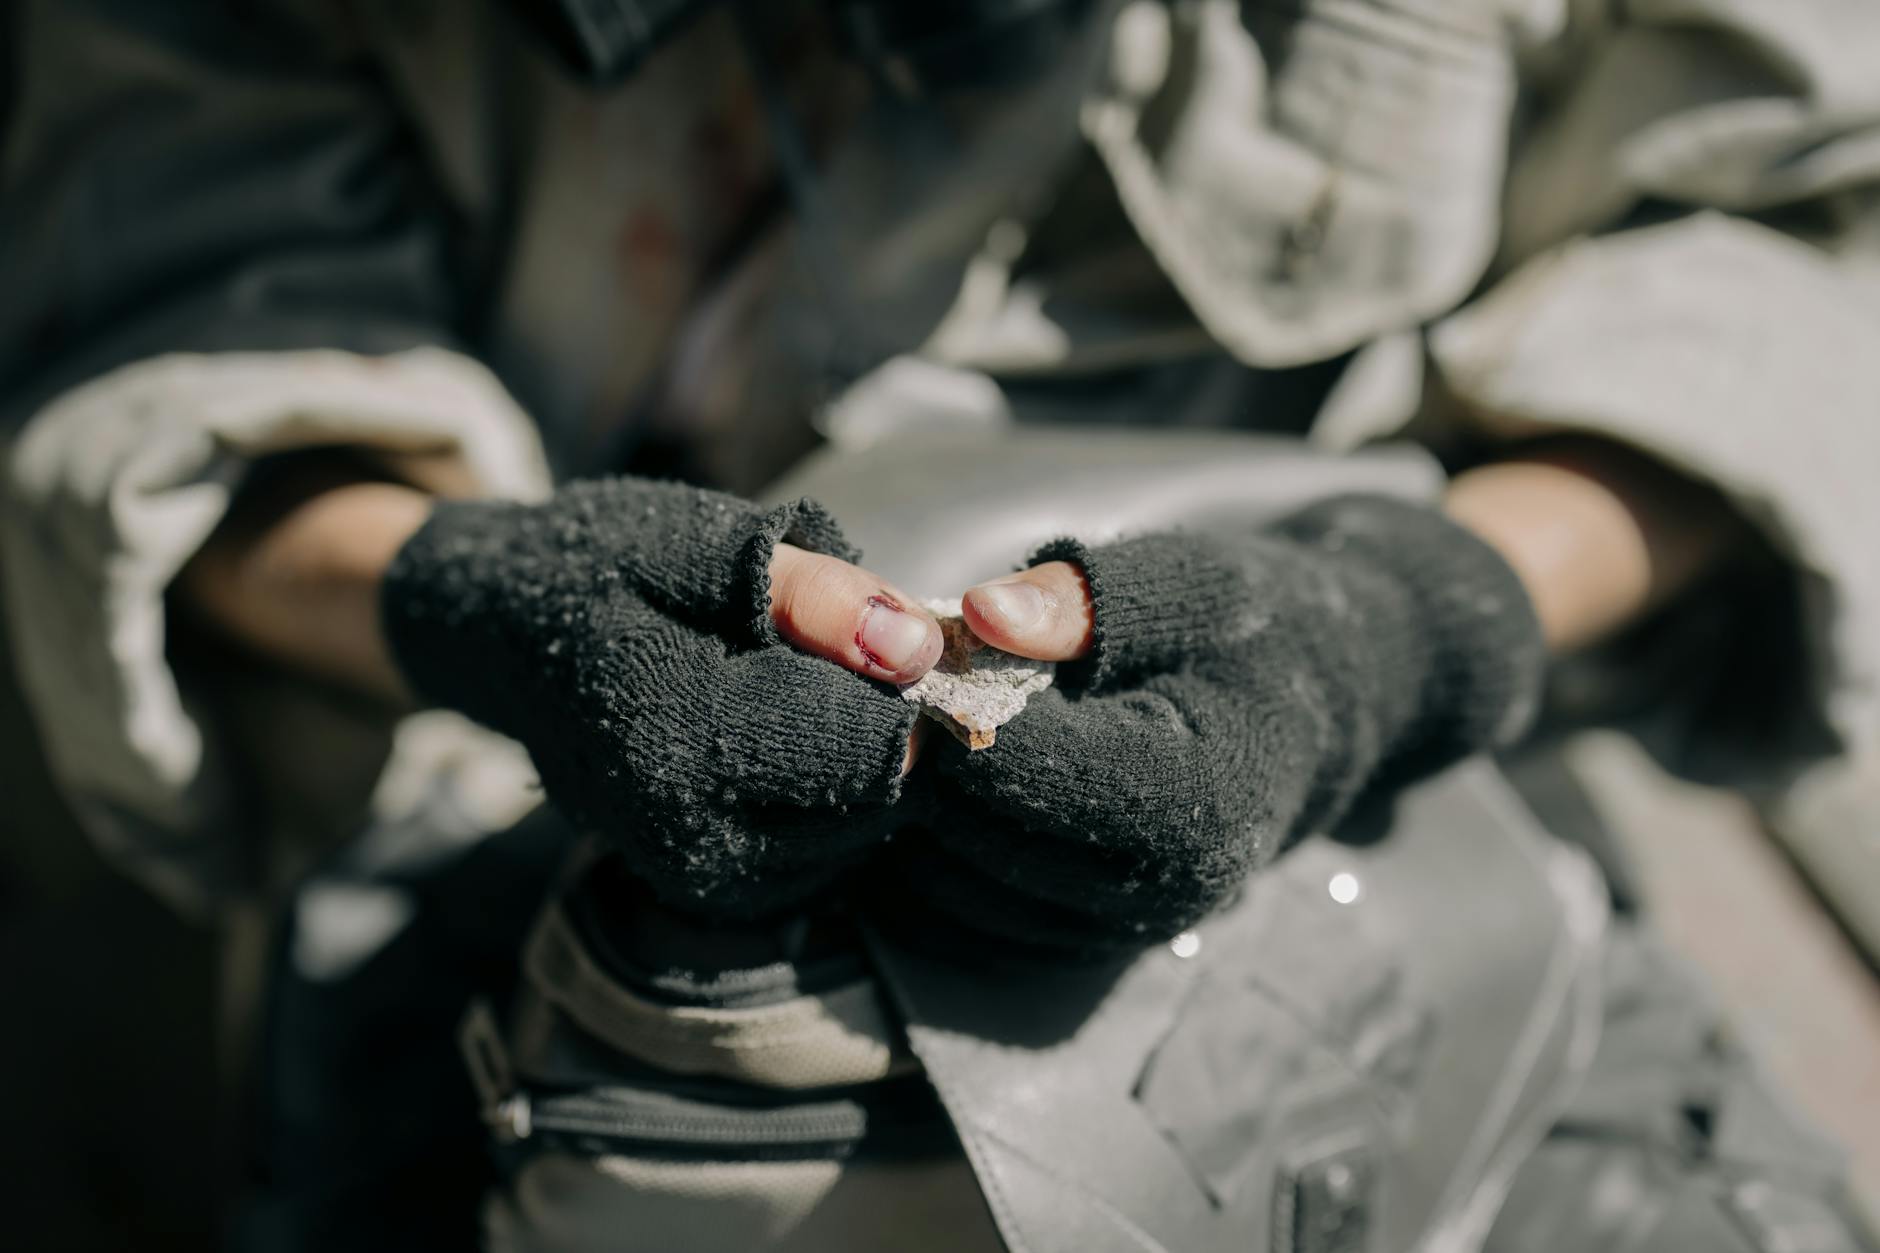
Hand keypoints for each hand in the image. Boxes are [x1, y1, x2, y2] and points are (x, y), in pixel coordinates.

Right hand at [381, 477, 941, 915]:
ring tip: (792, 687)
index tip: (874, 623)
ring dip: (858, 756)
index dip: (903, 681)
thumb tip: (915, 644)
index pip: (871, 745)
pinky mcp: (716, 890)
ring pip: (866, 826)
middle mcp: (692, 834)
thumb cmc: (600, 568)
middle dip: (883, 718)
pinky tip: (779, 734)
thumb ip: (807, 590)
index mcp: (682, 741)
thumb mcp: (693, 541)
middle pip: (879, 793)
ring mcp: (702, 876)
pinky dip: (829, 791)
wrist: (499, 637)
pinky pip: (831, 848)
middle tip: (832, 648)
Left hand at [902, 495, 1546, 952]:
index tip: (910, 652)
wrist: (1322, 706)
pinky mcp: (1085, 942)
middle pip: (973, 837)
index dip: (947, 711)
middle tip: (897, 681)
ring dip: (918, 806)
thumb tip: (978, 614)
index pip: (1022, 772)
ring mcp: (1122, 931)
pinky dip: (936, 845)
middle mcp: (1162, 891)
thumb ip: (1087, 597)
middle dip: (924, 757)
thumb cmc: (1255, 628)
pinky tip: (948, 770)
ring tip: (924, 720)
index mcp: (1199, 801)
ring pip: (951, 884)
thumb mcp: (1192, 579)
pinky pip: (963, 909)